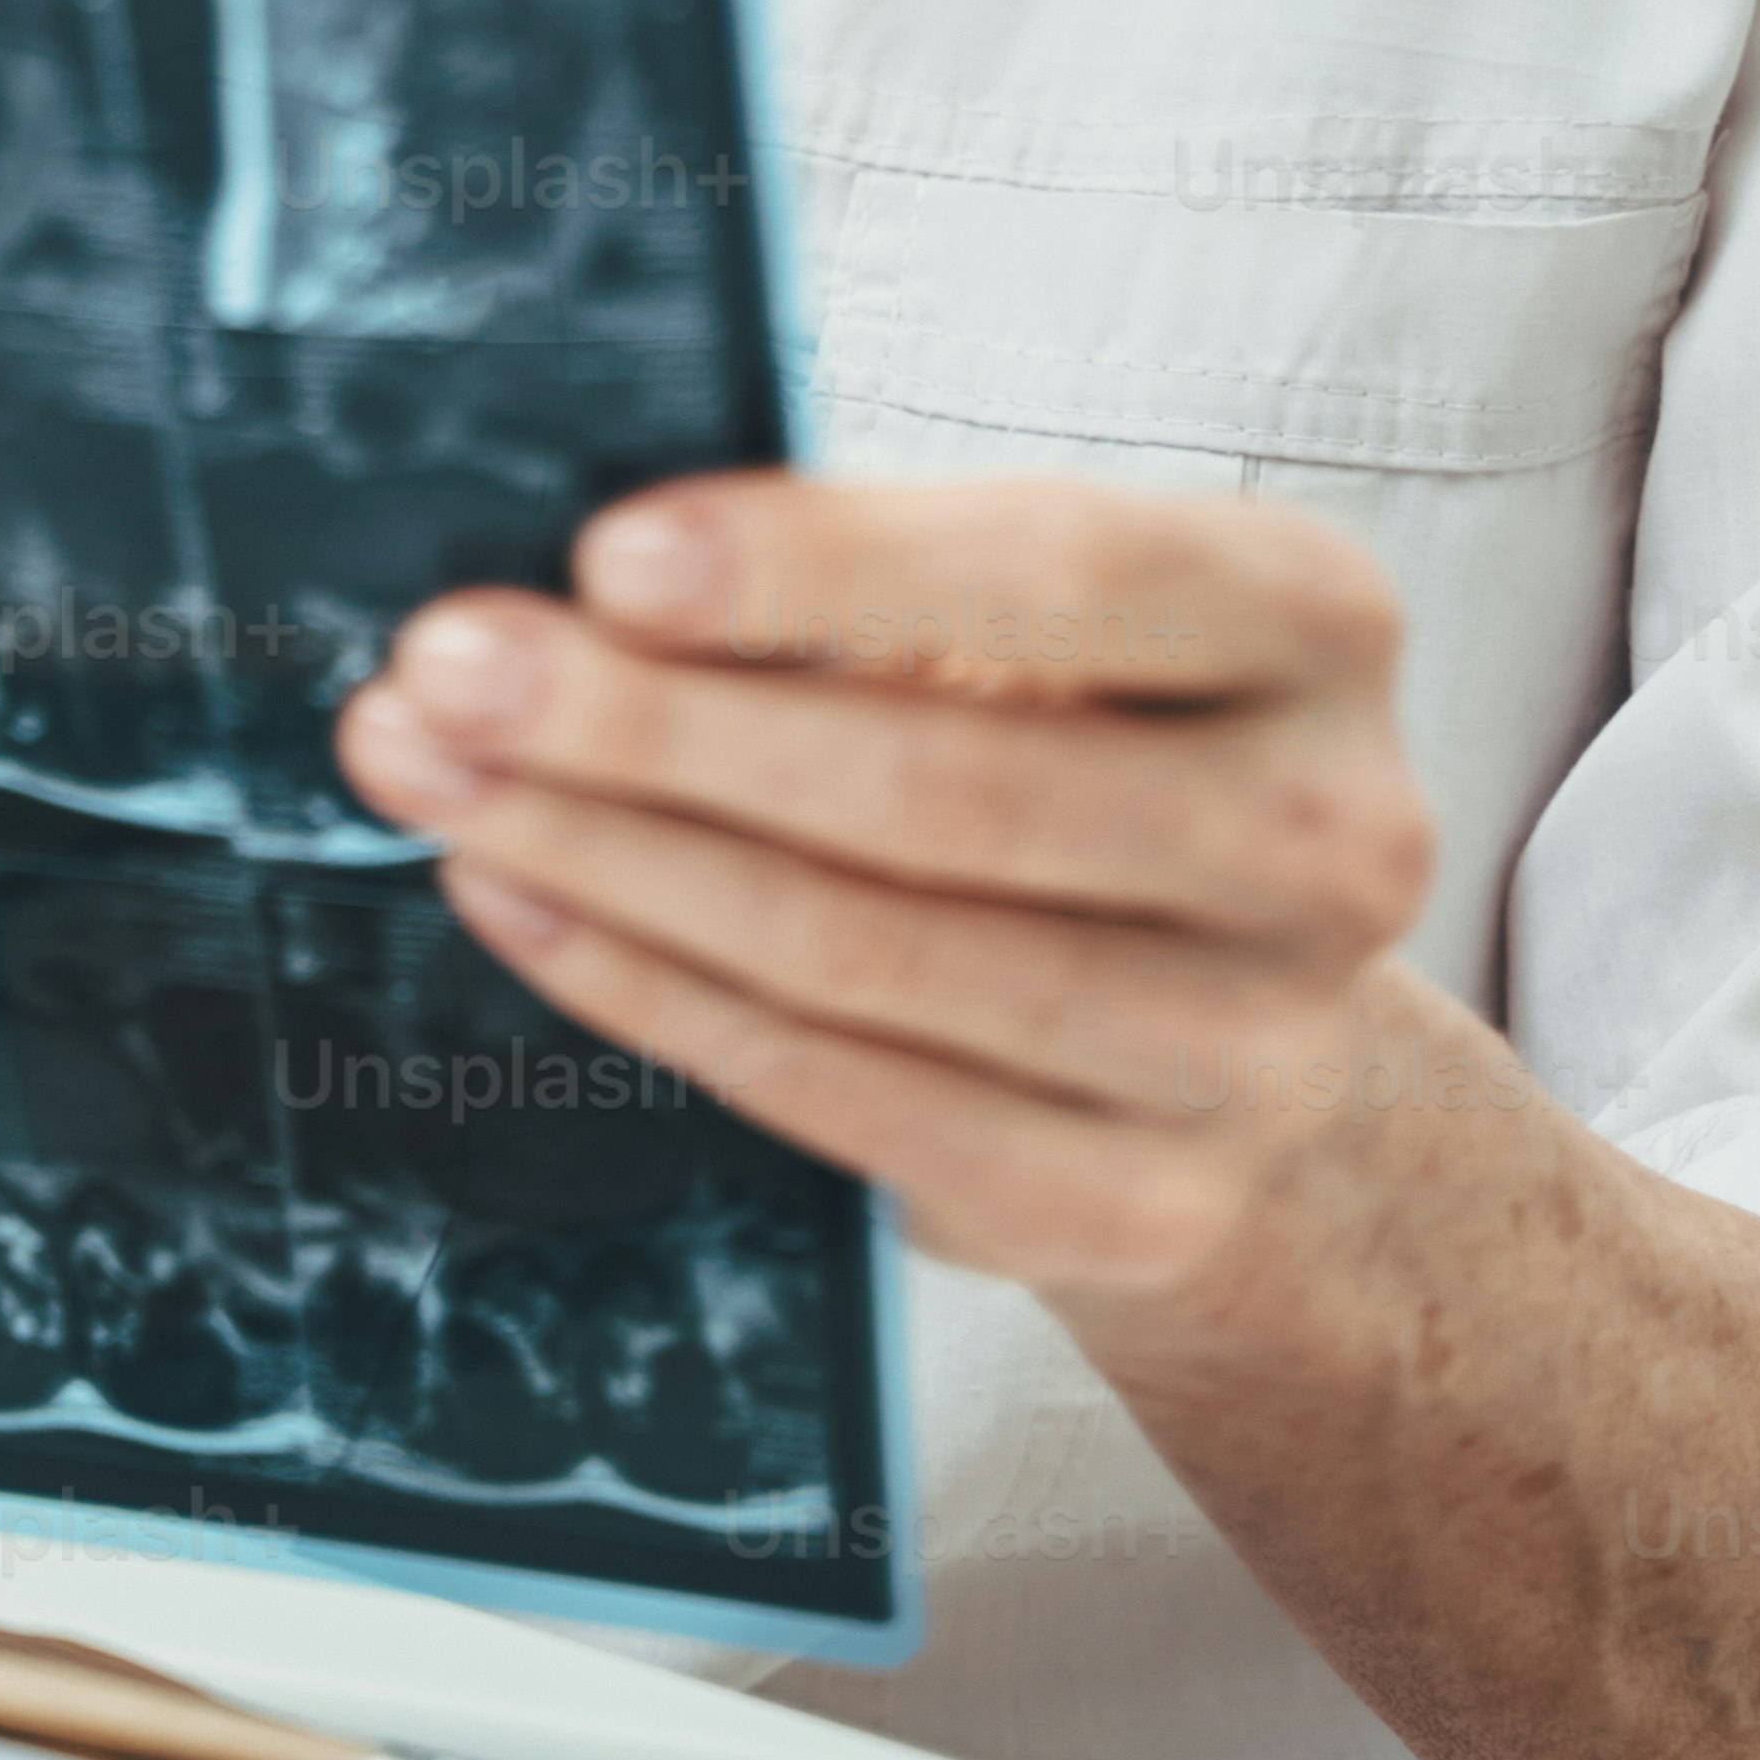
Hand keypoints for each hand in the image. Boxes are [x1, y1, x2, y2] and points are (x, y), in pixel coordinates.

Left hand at [340, 467, 1759, 1759]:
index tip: (609, 551)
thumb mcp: (1032, 611)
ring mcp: (1250, 1049)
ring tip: (429, 768)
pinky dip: (648, 990)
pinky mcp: (1138, 1208)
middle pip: (940, 787)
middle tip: (445, 663)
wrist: (1233, 1015)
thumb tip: (570, 565)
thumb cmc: (1077, 734)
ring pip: (870, 954)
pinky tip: (516, 894)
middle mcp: (1330, 836)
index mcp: (1316, 619)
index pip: (1068, 572)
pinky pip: (844, 1101)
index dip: (829, 566)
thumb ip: (862, 570)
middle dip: (653, 722)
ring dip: (611, 856)